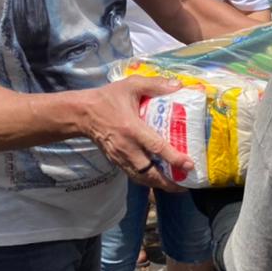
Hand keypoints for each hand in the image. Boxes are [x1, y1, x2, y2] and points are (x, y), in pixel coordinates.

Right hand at [81, 77, 191, 191]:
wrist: (82, 113)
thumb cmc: (108, 98)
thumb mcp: (131, 85)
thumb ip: (155, 84)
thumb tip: (178, 85)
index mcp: (132, 128)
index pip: (156, 147)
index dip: (174, 158)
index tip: (189, 165)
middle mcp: (127, 147)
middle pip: (149, 172)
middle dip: (168, 182)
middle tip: (185, 184)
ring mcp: (120, 157)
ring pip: (141, 177)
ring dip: (159, 184)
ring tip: (176, 186)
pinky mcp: (116, 161)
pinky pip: (133, 175)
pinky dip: (147, 180)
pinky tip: (158, 179)